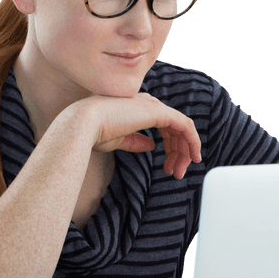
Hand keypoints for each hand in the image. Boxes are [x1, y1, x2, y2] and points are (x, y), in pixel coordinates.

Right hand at [77, 93, 201, 179]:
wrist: (84, 124)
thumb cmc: (94, 132)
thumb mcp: (119, 140)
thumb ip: (137, 141)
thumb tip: (151, 145)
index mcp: (138, 108)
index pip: (164, 126)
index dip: (170, 147)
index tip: (169, 168)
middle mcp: (148, 104)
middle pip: (175, 129)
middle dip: (179, 153)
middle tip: (176, 174)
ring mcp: (154, 106)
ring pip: (182, 129)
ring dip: (185, 152)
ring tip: (179, 172)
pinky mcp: (159, 112)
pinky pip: (185, 126)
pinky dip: (193, 141)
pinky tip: (193, 156)